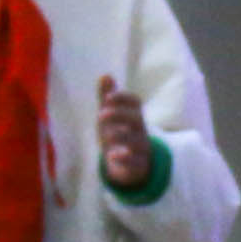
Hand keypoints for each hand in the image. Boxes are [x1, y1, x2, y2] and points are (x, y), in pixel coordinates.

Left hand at [95, 75, 155, 193]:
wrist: (128, 166)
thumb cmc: (118, 135)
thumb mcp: (111, 117)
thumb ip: (107, 98)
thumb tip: (105, 75)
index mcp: (133, 115)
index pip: (135, 102)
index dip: (123, 98)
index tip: (107, 97)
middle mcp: (139, 130)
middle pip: (136, 119)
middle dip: (120, 115)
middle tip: (101, 115)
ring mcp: (140, 148)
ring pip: (135, 140)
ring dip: (120, 136)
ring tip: (106, 135)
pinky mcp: (136, 165)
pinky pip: (134, 162)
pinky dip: (124, 158)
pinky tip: (112, 155)